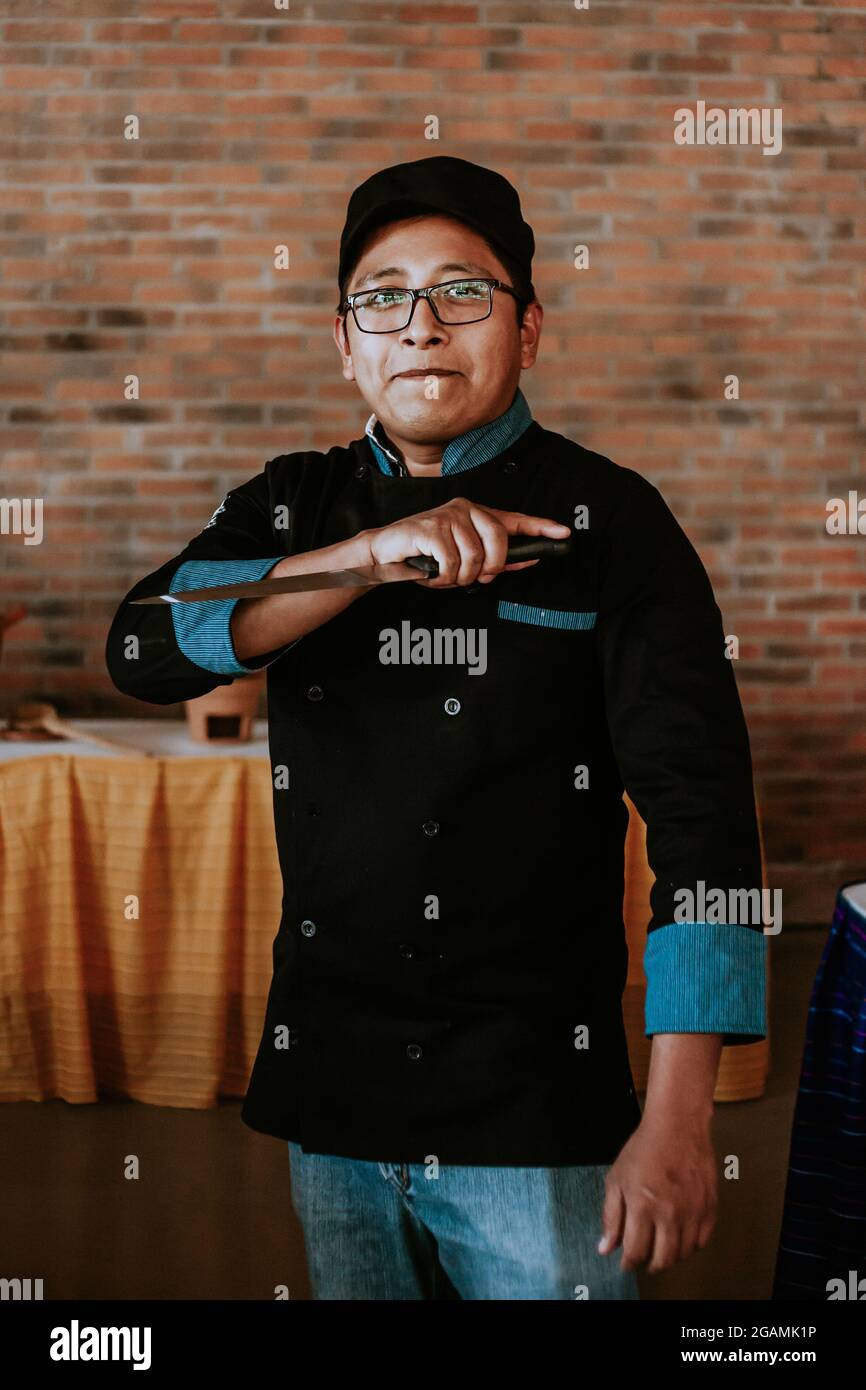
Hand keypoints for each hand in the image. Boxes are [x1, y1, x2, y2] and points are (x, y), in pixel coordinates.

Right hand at [358, 498, 570, 588]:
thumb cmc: (425, 558)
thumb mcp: (463, 561)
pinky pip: (453, 563)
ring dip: (461, 577)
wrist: (385, 554)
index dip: (541, 527)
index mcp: (476, 515)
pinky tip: (431, 573)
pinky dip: (444, 577)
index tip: (565, 532)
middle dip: (490, 567)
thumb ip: (493, 561)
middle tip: (475, 578)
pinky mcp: (431, 527)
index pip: (514, 519)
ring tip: (445, 575)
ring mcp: (448, 516)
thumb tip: (525, 562)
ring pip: (475, 557)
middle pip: (499, 541)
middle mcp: (465, 509)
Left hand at [597, 1115, 717, 1273]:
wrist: (677, 1126)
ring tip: (662, 1250)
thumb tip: (605, 1248)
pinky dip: (691, 1246)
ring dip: (671, 1257)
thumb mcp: (617, 1179)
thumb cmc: (643, 1150)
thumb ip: (611, 1216)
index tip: (626, 1264)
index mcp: (642, 1206)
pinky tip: (680, 1239)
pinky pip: (702, 1241)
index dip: (629, 1263)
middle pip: (663, 1259)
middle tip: (645, 1261)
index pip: (636, 1251)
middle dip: (650, 1265)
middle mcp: (670, 1213)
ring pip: (684, 1253)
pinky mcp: (710, 1207)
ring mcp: (693, 1211)